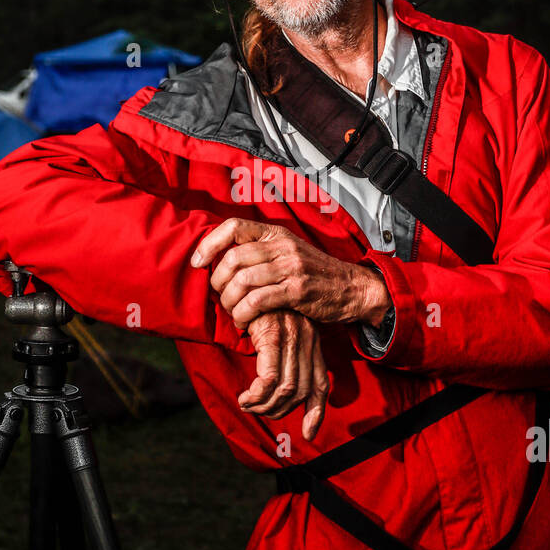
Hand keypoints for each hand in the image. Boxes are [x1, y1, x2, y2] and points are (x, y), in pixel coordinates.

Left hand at [191, 218, 391, 330]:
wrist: (353, 288)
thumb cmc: (316, 275)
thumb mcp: (289, 253)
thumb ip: (261, 253)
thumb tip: (222, 260)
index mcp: (276, 234)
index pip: (234, 226)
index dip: (209, 243)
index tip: (196, 262)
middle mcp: (282, 246)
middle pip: (233, 258)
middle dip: (218, 281)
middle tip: (220, 297)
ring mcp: (290, 267)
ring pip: (242, 281)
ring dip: (229, 302)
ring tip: (232, 314)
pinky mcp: (297, 290)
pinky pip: (257, 301)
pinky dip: (243, 314)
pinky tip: (244, 323)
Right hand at [239, 309, 328, 441]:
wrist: (250, 270)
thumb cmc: (259, 303)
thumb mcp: (278, 329)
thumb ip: (282, 353)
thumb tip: (276, 386)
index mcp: (311, 342)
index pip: (319, 386)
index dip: (316, 413)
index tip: (307, 433)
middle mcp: (306, 341)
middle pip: (302, 392)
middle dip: (278, 411)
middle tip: (255, 410)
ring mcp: (292, 338)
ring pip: (286, 389)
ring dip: (264, 406)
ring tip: (247, 403)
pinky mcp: (273, 335)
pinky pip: (270, 378)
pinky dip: (257, 395)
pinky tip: (244, 396)